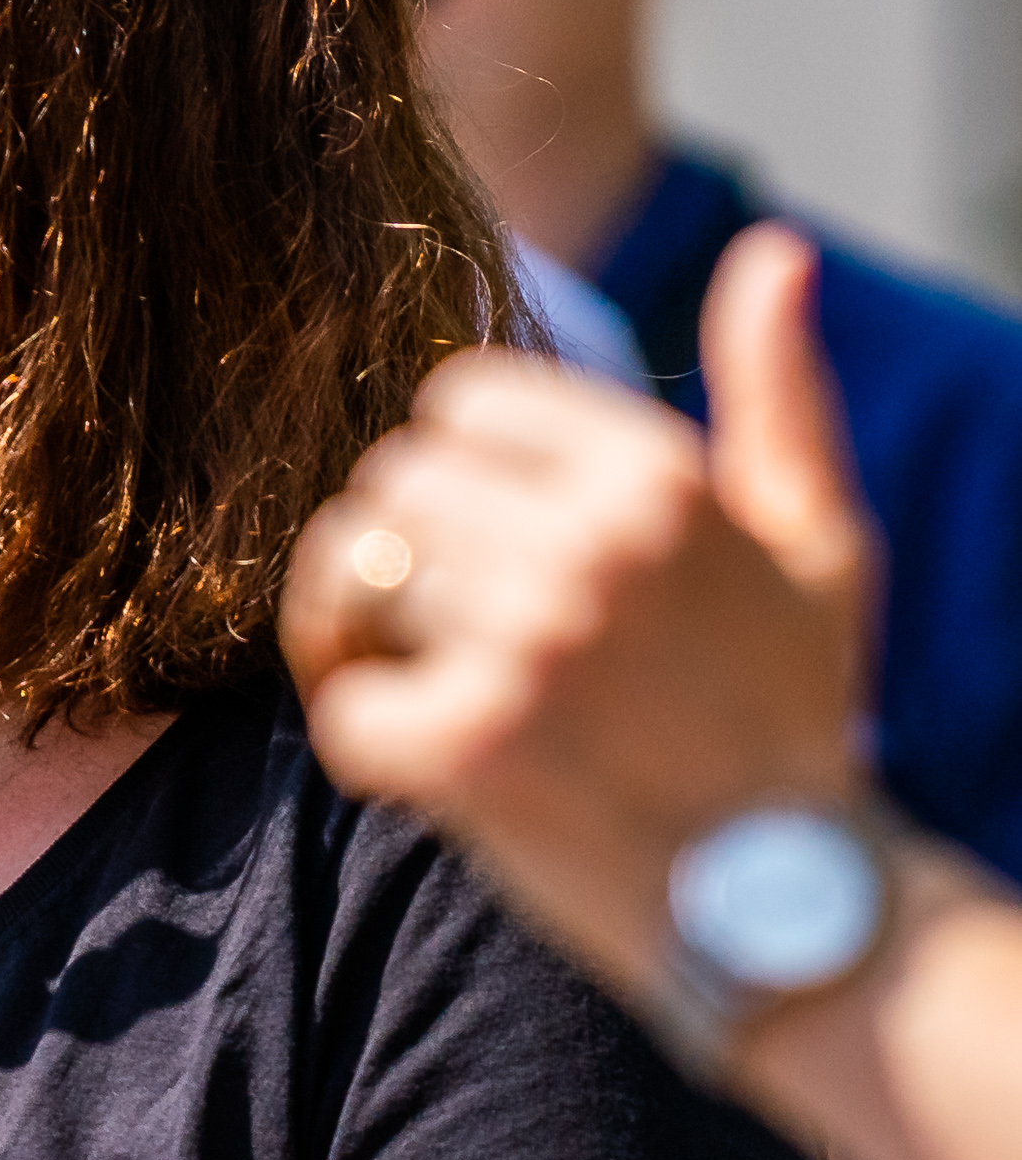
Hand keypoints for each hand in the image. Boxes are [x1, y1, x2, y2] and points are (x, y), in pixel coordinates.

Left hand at [280, 225, 871, 1007]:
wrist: (794, 907)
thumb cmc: (793, 718)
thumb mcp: (817, 541)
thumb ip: (778, 391)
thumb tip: (769, 251)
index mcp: (656, 475)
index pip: (456, 403)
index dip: (460, 481)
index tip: (499, 556)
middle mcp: (590, 542)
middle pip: (392, 490)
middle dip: (410, 563)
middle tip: (464, 641)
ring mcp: (525, 643)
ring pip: (351, 583)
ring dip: (375, 644)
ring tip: (446, 695)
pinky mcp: (470, 745)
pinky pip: (342, 705)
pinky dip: (373, 744)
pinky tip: (437, 770)